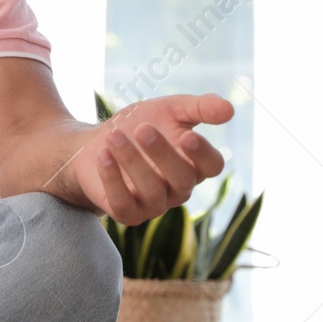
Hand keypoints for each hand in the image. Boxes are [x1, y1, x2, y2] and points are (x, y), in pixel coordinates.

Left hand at [71, 93, 232, 225]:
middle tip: (143, 129)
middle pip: (182, 178)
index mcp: (194, 165)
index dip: (202, 154)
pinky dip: (112, 178)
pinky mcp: (127, 213)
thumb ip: (199, 108)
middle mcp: (178, 189)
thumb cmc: (137, 127)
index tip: (187, 135)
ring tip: (114, 136)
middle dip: (163, 154)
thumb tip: (230, 109)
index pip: (212, 166)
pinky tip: (103, 155)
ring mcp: (153, 205)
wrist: (92, 144)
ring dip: (132, 161)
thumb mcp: (168, 110)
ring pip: (152, 191)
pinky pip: (123, 203)